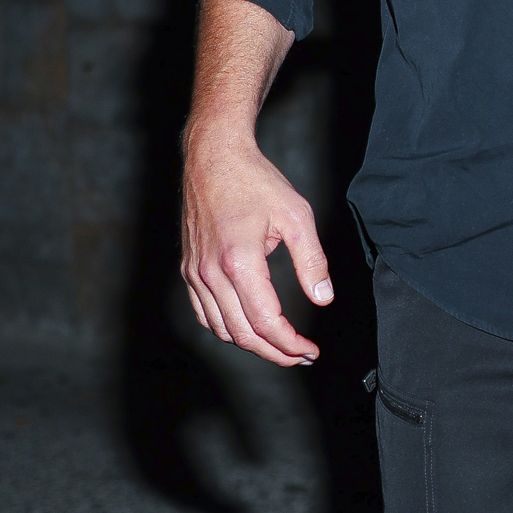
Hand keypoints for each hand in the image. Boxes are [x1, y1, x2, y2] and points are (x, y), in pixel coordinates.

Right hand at [182, 122, 332, 363]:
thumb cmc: (255, 180)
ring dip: (252, 344)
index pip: (266, 322)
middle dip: (275, 352)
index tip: (310, 350)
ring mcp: (195, 272)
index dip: (290, 344)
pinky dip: (227, 329)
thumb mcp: (296, 215)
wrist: (212, 156)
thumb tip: (323, 298)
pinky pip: (205, 313)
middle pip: (242, 334)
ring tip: (281, 346)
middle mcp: (211, 272)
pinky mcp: (189, 268)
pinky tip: (250, 328)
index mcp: (239, 261)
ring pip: (221, 328)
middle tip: (301, 356)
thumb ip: (312, 260)